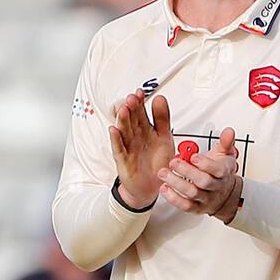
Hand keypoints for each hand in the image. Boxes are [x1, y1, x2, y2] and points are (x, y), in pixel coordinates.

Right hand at [109, 89, 175, 209]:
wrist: (153, 187)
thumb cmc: (157, 162)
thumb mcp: (164, 138)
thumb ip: (163, 118)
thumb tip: (160, 98)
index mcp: (145, 130)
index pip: (141, 113)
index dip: (140, 103)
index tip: (141, 92)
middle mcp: (135, 137)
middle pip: (131, 120)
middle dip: (131, 109)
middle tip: (132, 98)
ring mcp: (128, 148)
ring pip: (124, 132)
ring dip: (123, 120)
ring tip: (123, 109)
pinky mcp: (124, 161)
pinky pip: (119, 149)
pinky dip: (116, 140)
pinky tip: (114, 131)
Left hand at [157, 127, 241, 219]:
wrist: (224, 194)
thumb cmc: (220, 171)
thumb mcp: (225, 155)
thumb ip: (225, 142)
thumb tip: (228, 131)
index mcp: (223, 172)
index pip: (217, 170)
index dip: (205, 164)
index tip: (193, 157)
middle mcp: (215, 187)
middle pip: (203, 182)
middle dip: (187, 172)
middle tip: (173, 163)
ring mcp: (206, 198)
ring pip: (192, 193)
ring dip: (176, 183)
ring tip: (164, 173)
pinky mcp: (197, 208)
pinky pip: (186, 206)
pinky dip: (174, 198)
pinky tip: (164, 188)